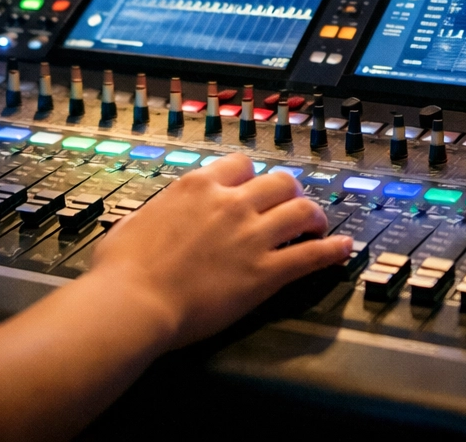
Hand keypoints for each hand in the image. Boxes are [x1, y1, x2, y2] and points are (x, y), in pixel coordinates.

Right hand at [87, 152, 351, 348]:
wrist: (132, 301)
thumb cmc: (122, 268)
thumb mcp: (136, 219)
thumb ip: (161, 209)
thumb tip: (161, 212)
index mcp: (199, 186)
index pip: (241, 163)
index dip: (252, 175)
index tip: (254, 185)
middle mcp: (231, 203)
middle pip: (279, 181)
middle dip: (289, 191)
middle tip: (292, 204)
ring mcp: (252, 236)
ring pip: (302, 210)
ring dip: (315, 216)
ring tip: (319, 225)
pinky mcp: (265, 272)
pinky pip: (312, 255)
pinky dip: (332, 250)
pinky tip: (344, 249)